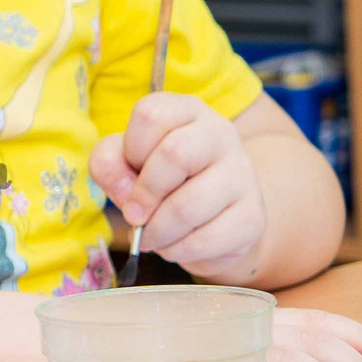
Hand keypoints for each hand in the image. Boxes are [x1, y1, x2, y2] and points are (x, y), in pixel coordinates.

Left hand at [90, 94, 261, 281]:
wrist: (215, 216)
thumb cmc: (161, 181)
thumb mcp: (127, 162)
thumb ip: (110, 164)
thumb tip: (124, 190)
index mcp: (186, 111)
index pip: (151, 114)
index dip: (130, 149)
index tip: (131, 170)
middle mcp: (220, 134)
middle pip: (175, 154)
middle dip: (144, 194)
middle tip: (134, 215)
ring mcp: (242, 174)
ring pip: (188, 205)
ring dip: (157, 231)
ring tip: (152, 235)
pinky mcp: (252, 215)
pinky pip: (204, 240)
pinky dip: (177, 250)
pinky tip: (175, 245)